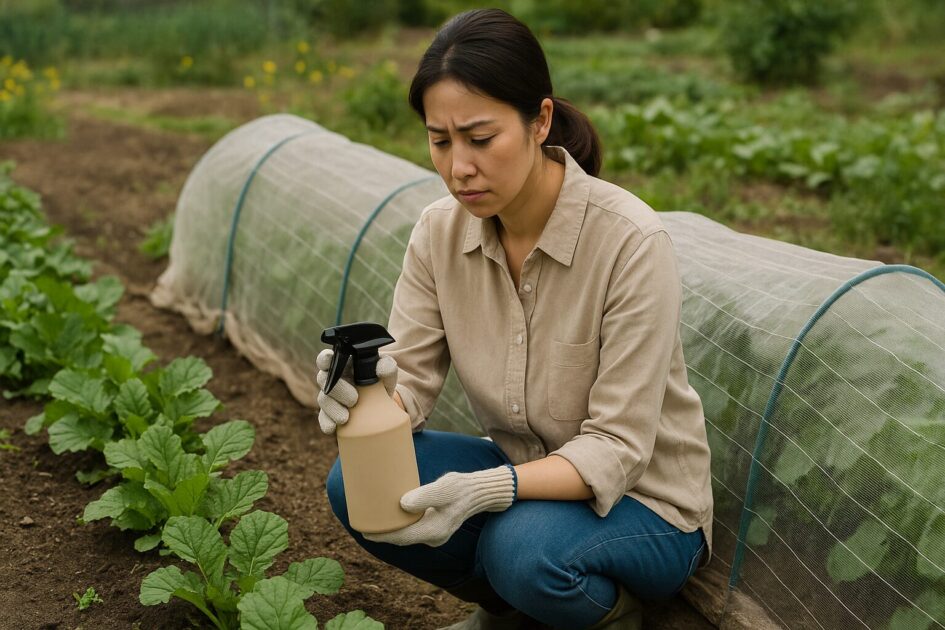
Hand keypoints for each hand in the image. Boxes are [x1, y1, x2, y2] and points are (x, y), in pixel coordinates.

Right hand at [314, 349, 397, 434]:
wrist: (383, 404)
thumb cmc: (381, 381)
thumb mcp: (388, 373)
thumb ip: (387, 366)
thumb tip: (381, 368)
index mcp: (343, 364)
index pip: (327, 358)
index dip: (324, 359)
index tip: (329, 362)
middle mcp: (332, 379)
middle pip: (323, 380)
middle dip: (337, 390)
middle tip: (354, 400)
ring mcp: (329, 397)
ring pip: (323, 399)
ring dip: (333, 409)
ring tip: (346, 417)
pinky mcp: (330, 414)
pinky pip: (323, 418)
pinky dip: (327, 423)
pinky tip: (333, 428)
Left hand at [364, 465, 516, 546]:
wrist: (479, 491)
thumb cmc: (462, 488)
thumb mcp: (444, 488)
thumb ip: (425, 495)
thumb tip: (403, 503)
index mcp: (433, 531)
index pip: (401, 537)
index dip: (381, 536)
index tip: (363, 530)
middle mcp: (433, 537)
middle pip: (401, 538)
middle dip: (382, 533)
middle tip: (363, 522)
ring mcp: (435, 534)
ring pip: (407, 534)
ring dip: (391, 529)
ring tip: (373, 519)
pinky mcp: (436, 527)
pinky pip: (413, 529)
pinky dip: (401, 525)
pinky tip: (392, 516)